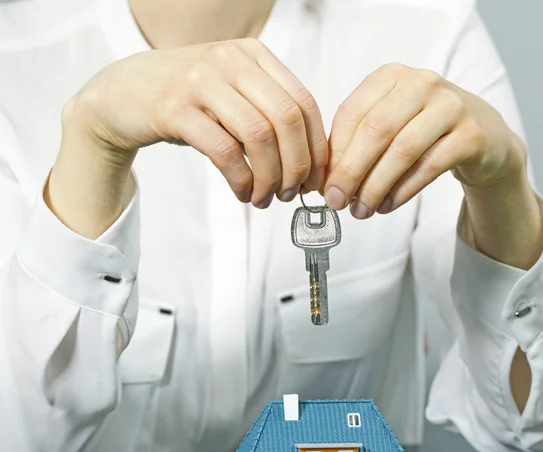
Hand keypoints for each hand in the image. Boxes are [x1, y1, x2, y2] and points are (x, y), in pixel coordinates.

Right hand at [71, 39, 326, 205]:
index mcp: (253, 55)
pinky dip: (241, 181)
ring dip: (269, 179)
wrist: (120, 94)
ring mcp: (200, 81)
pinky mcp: (174, 108)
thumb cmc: (185, 102)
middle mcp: (230, 61)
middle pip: (287, 120)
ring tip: (265, 199)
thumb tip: (308, 164)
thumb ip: (267, 115)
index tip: (314, 180)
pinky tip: (242, 193)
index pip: (304, 103)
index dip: (316, 149)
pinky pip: (225, 152)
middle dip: (297, 167)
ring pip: (259, 136)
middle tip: (290, 194)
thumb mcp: (232, 96)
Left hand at [323, 63, 525, 218]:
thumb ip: (356, 146)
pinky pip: (428, 167)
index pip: (352, 114)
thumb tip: (328, 183)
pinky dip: (402, 191)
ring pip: (402, 151)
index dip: (334, 154)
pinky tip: (387, 206)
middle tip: (336, 202)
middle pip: (376, 131)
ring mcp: (450, 106)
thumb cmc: (422, 132)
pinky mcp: (471, 135)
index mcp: (391, 76)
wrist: (482, 138)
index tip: (323, 186)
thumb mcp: (387, 126)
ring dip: (375, 187)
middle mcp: (422, 83)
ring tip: (361, 211)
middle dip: (350, 172)